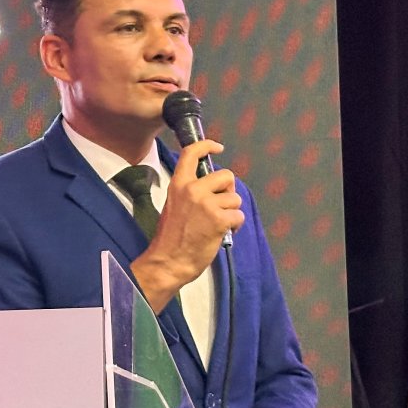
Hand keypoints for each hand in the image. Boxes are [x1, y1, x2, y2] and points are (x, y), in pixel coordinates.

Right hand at [131, 138, 243, 312]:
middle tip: (221, 204)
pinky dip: (235, 225)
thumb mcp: (173, 205)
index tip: (217, 147)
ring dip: (231, 211)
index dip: (207, 146)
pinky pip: (238, 215)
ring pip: (235, 198)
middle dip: (228, 190)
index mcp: (179, 184)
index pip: (192, 153)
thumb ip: (190, 192)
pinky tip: (224, 232)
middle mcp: (193, 189)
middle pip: (226, 175)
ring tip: (219, 223)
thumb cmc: (170, 238)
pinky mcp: (219, 220)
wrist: (169, 261)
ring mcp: (207, 204)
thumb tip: (212, 188)